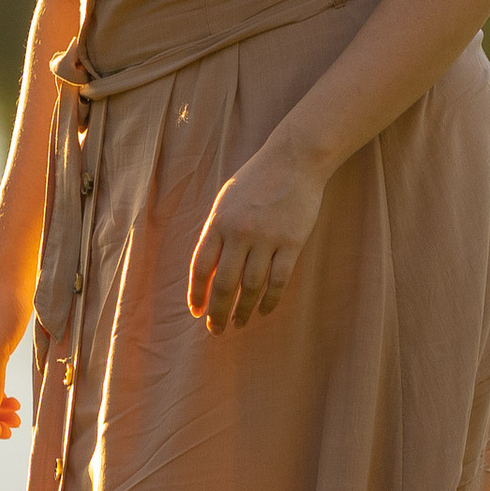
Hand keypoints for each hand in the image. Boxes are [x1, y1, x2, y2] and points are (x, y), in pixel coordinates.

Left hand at [186, 132, 330, 331]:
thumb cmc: (257, 179)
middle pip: (225, 283)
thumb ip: (217, 231)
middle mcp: (240, 233)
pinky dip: (270, 300)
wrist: (294, 160)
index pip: (201, 266)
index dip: (196, 293)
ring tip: (239, 323)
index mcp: (219, 222)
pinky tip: (264, 311)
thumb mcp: (226, 200)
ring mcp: (267, 239)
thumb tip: (209, 267)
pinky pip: (279, 280)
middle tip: (215, 330)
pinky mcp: (292, 242)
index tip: (196, 312)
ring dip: (244, 310)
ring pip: (252, 287)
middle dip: (217, 311)